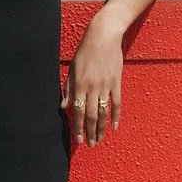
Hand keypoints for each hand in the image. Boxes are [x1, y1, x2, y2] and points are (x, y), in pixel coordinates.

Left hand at [60, 15, 123, 146]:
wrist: (103, 36)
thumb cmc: (84, 52)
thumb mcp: (72, 69)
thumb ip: (68, 89)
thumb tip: (64, 107)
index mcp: (79, 85)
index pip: (78, 112)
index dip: (78, 128)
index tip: (79, 140)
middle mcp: (92, 88)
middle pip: (91, 116)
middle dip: (90, 132)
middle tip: (91, 145)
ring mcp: (105, 86)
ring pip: (104, 112)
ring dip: (102, 128)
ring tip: (100, 139)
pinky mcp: (116, 82)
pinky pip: (117, 103)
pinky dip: (116, 116)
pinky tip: (114, 126)